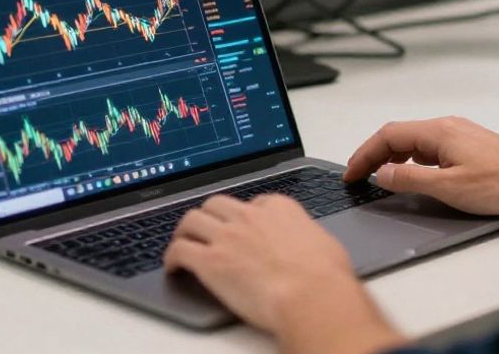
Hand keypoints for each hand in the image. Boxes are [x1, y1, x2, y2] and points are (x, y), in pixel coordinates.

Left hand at [165, 194, 404, 353]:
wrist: (311, 295)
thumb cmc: (325, 276)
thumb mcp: (323, 243)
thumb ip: (306, 237)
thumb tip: (306, 245)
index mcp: (279, 208)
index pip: (253, 202)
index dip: (244, 215)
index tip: (242, 225)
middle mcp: (249, 216)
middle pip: (217, 204)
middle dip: (210, 215)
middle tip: (207, 229)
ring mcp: (227, 236)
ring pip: (192, 220)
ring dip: (185, 231)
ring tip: (183, 242)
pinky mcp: (210, 261)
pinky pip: (180, 250)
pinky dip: (172, 257)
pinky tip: (174, 266)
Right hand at [344, 117, 498, 227]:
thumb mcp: (448, 187)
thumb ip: (409, 179)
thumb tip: (382, 174)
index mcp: (438, 131)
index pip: (388, 135)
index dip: (364, 154)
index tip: (352, 173)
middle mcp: (448, 126)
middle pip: (399, 135)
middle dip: (374, 154)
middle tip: (359, 176)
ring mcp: (460, 134)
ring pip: (415, 141)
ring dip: (393, 157)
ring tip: (380, 178)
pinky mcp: (470, 145)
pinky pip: (430, 147)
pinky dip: (412, 159)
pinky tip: (413, 175)